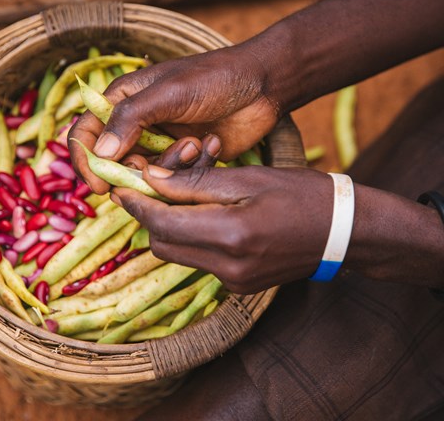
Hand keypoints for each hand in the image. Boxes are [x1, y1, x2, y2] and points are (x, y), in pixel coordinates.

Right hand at [69, 45, 282, 192]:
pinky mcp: (186, 159)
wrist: (261, 85)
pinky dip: (191, 168)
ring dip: (171, 166)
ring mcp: (162, 143)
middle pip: (116, 163)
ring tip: (197, 143)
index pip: (86, 134)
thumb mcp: (169, 92)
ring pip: (147, 174)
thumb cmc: (214, 78)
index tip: (101, 186)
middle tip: (162, 164)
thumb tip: (100, 154)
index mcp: (123, 101)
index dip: (86, 162)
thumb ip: (130, 119)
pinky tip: (211, 145)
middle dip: (137, 170)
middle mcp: (137, 125)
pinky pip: (175, 178)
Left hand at [110, 166, 333, 293]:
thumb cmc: (302, 195)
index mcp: (230, 235)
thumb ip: (197, 182)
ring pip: (178, 254)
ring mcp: (233, 281)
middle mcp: (227, 267)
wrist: (343, 232)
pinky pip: (199, 262)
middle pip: (163, 244)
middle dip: (149, 216)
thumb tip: (151, 178)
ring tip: (178, 198)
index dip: (136, 204)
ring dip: (169, 227)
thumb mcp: (249, 177)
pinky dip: (191, 239)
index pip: (162, 222)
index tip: (120, 186)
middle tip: (150, 188)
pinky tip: (203, 217)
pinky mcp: (239, 285)